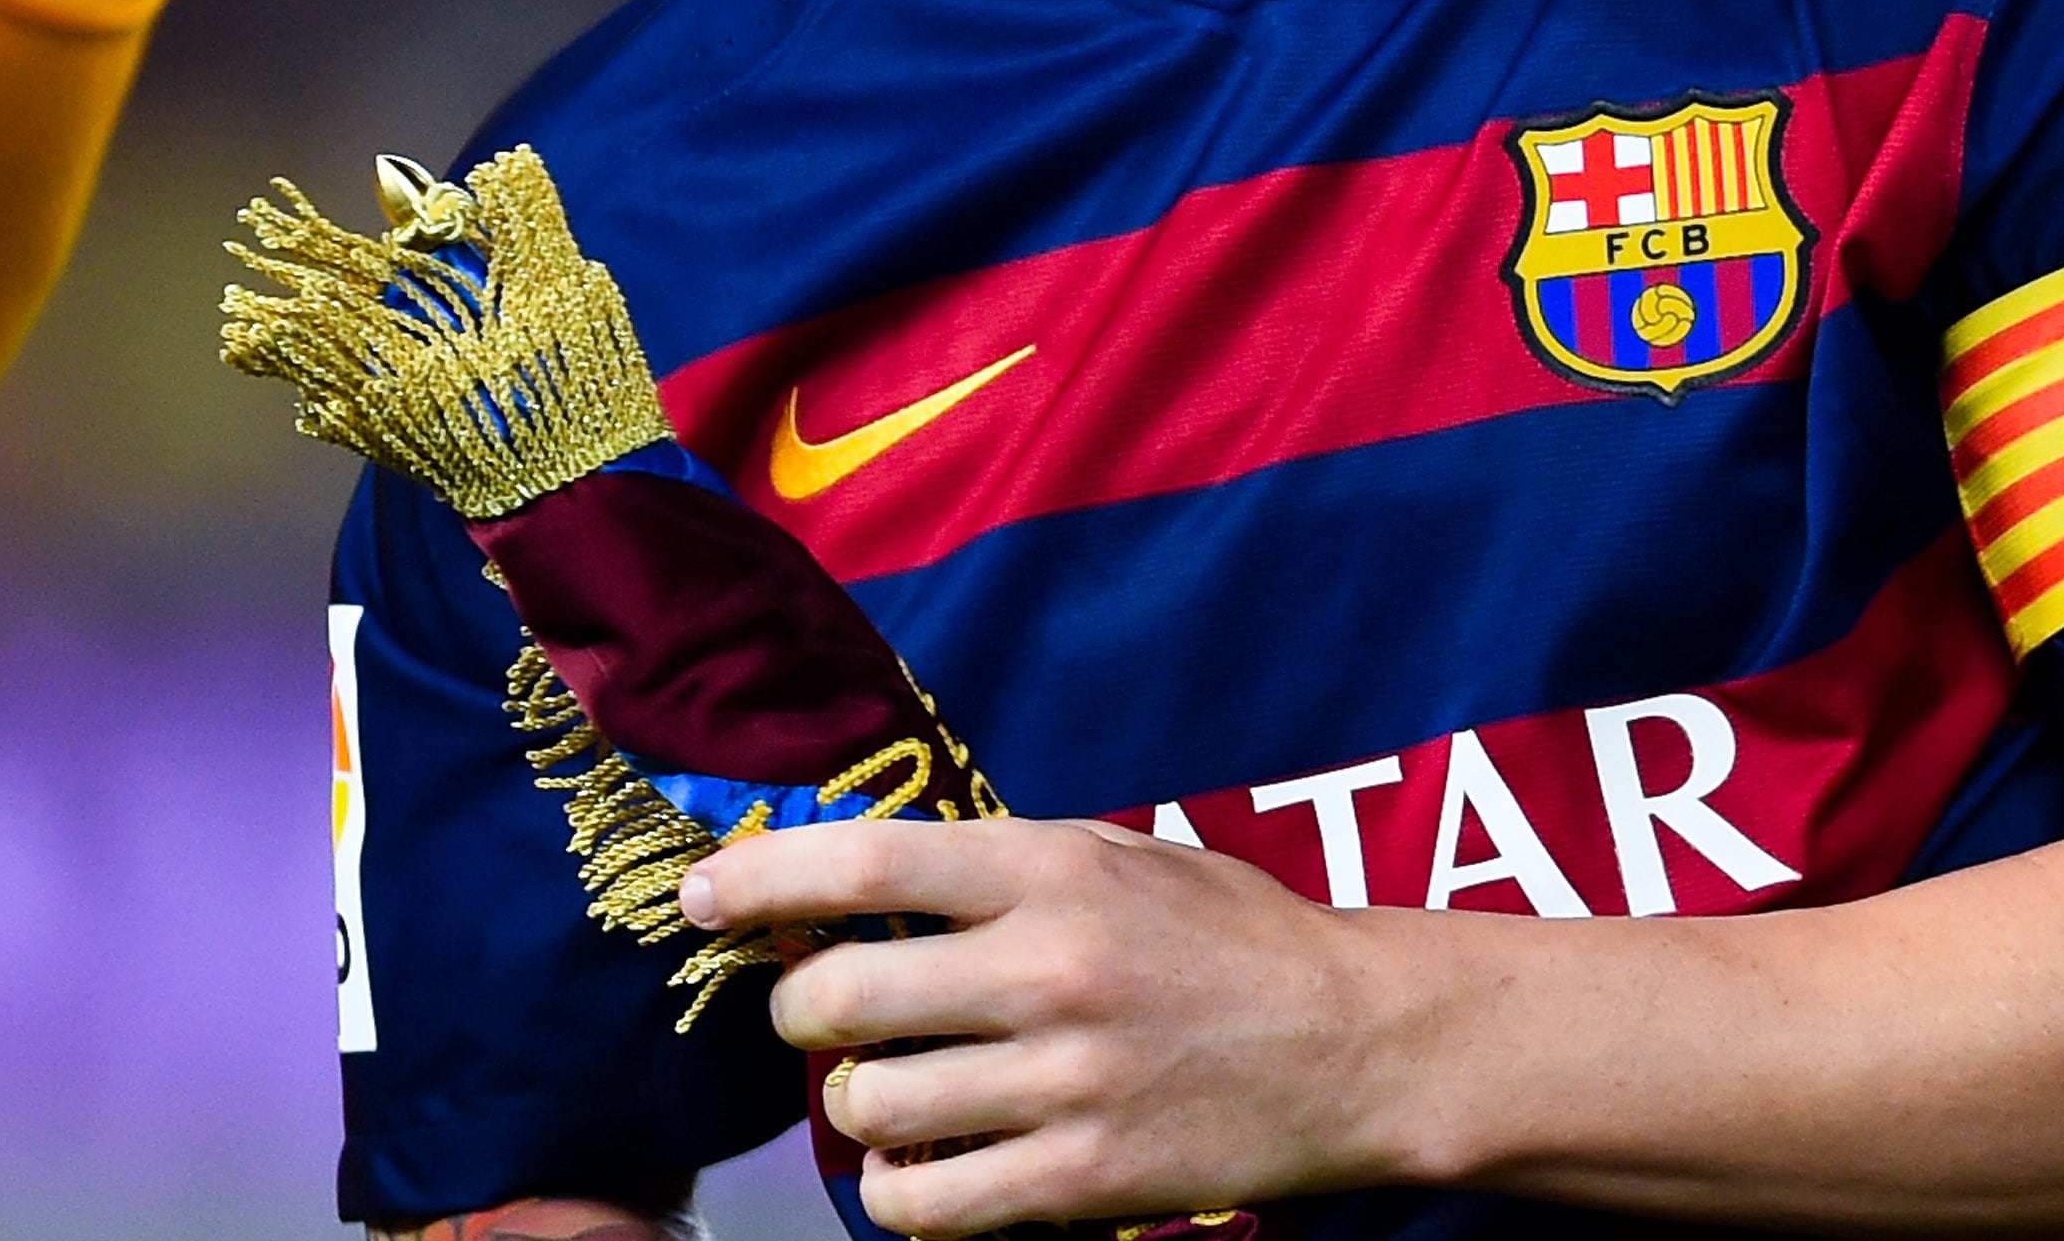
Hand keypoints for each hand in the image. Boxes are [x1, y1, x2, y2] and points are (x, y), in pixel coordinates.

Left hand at [686, 816, 1391, 1236]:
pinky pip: (929, 1205)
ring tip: (882, 1091)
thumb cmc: (1226, 937)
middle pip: (840, 999)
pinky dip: (896, 1193)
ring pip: (869, 1108)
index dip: (761, 878)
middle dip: (796, 1011)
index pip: (863, 864)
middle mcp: (1046, 970)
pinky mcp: (1084, 1179)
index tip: (705, 898)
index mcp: (1046, 871)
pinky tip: (917, 1169)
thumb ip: (992, 866)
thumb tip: (852, 877)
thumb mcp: (1112, 858)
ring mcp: (1063, 1082)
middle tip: (816, 1012)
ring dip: (851, 1104)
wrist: (1358, 1042)